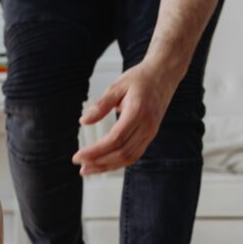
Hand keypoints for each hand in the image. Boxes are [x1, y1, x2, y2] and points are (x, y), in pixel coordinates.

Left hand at [72, 60, 178, 175]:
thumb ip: (101, 105)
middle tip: (80, 166)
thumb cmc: (140, 79)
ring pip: (129, 157)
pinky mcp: (150, 135)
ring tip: (88, 169)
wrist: (164, 74)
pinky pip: (134, 154)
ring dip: (107, 166)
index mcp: (138, 112)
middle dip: (99, 162)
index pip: (115, 139)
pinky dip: (117, 162)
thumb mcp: (117, 86)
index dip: (96, 151)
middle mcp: (147, 125)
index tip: (78, 156)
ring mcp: (151, 132)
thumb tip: (83, 121)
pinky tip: (102, 164)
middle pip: (122, 152)